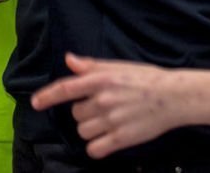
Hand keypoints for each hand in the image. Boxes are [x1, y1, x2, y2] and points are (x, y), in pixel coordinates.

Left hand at [30, 54, 178, 157]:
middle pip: (76, 114)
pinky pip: (95, 149)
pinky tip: (104, 141)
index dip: (47, 96)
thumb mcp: (117, 66)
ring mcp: (112, 120)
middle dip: (84, 112)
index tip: (35, 103)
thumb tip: (68, 60)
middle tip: (102, 108)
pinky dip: (96, 147)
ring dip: (89, 129)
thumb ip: (90, 66)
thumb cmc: (145, 79)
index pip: (65, 89)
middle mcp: (103, 100)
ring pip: (83, 131)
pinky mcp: (122, 138)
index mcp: (100, 80)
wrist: (174, 97)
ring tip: (106, 122)